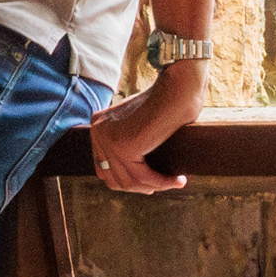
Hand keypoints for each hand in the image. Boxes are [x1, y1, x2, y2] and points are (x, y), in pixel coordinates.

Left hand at [88, 65, 197, 195]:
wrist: (177, 90)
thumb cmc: (166, 104)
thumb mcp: (137, 124)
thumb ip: (127, 143)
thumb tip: (125, 181)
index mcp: (98, 125)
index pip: (104, 167)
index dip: (127, 180)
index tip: (150, 183)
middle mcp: (97, 131)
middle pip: (112, 177)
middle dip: (139, 186)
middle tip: (163, 183)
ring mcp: (108, 139)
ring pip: (128, 180)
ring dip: (153, 186)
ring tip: (175, 182)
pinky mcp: (124, 146)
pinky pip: (142, 176)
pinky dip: (161, 181)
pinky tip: (178, 180)